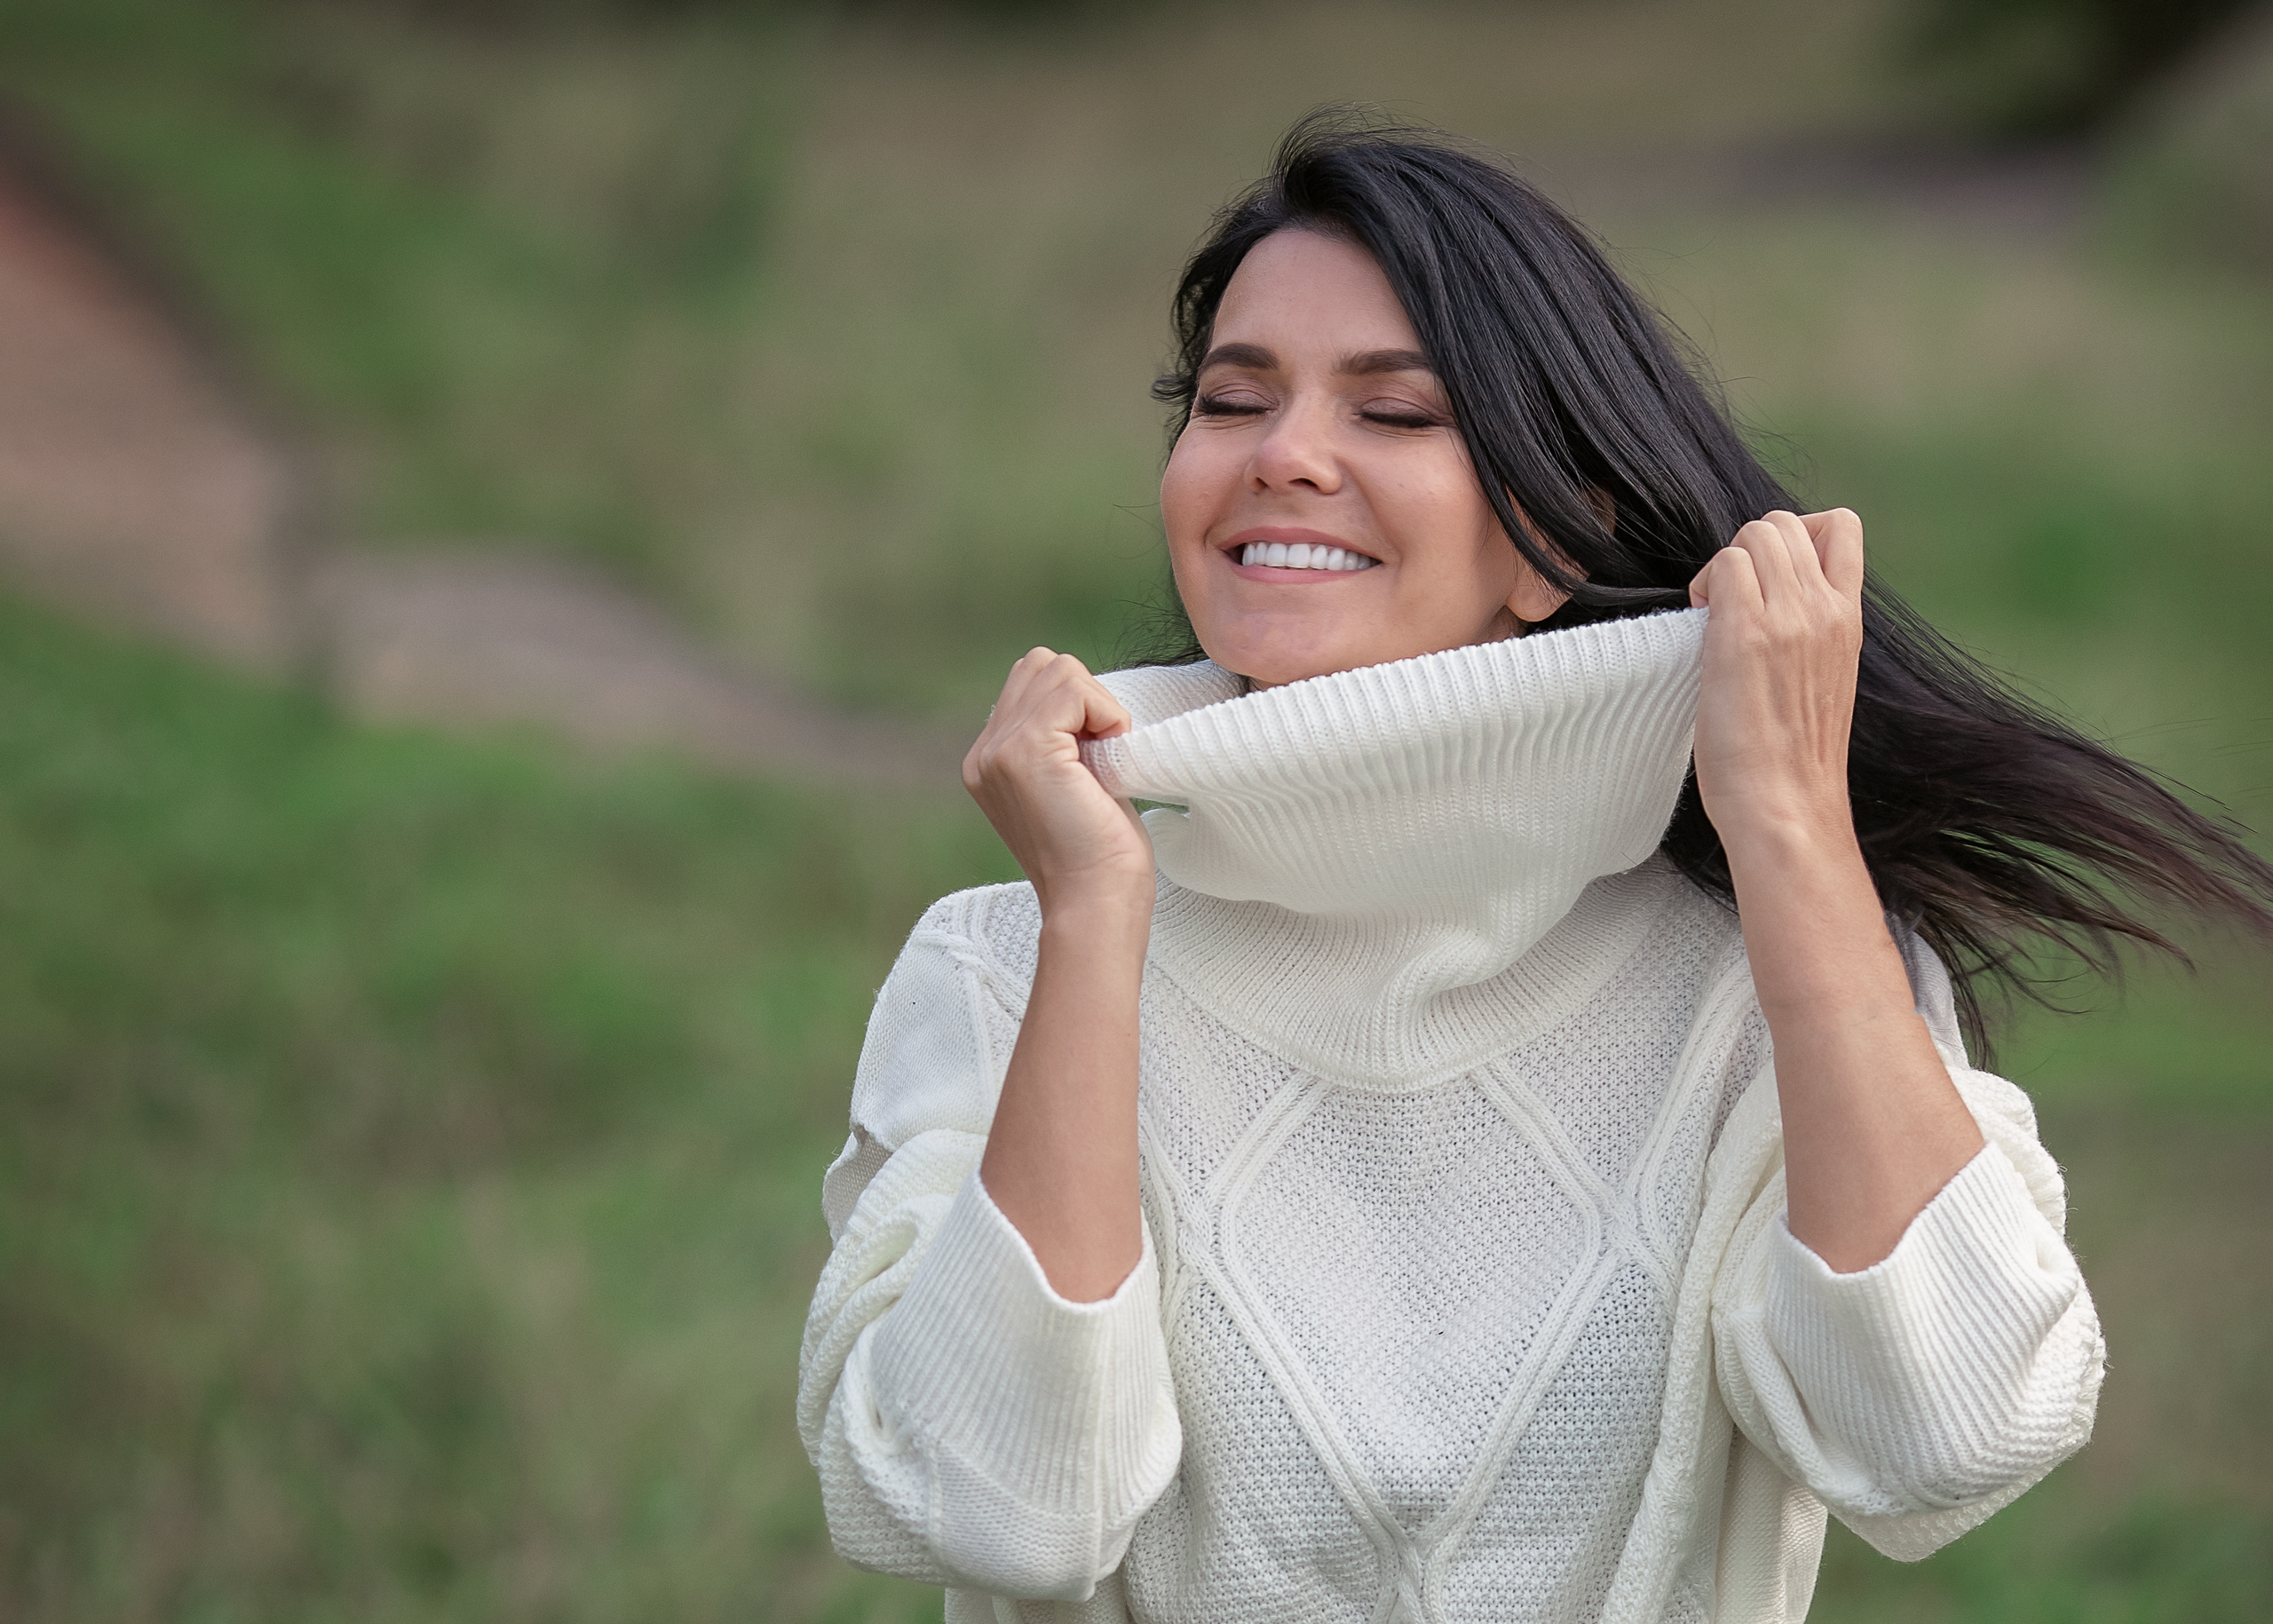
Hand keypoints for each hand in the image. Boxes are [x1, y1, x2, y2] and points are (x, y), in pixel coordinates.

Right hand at [964, 648, 1154, 913]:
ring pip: (1059, 670)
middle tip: (1103, 755)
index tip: (1096, 758)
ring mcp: (998, 750)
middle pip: (1041, 665)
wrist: (1096, 901)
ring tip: (1104, 761)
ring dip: (1099, 707)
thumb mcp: (1070, 786)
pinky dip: (1106, 714)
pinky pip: (1075, 688)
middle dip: (1086, 698)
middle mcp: (983, 753)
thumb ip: (1059, 744)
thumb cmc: (1100, 855)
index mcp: (988, 761)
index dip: (1077, 706)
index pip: (1030, 682)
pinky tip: (1109, 757)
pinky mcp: (1026, 750)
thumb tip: (1082, 700)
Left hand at [1687, 509, 1864, 844]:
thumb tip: (1771, 600)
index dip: (1795, 533)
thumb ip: (1809, 630)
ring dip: (1723, 561)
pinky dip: (1704, 583)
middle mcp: (1824, 609)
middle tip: (1729, 597)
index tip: (1769, 578)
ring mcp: (1787, 619)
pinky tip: (1700, 625)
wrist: (1787, 805)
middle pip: (1784, 521)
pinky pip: (1724, 565)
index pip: (1841, 526)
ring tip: (1713, 610)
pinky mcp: (1745, 636)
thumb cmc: (1792, 758)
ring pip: (1753, 534)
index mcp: (1849, 618)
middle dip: (1748, 545)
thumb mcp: (1823, 677)